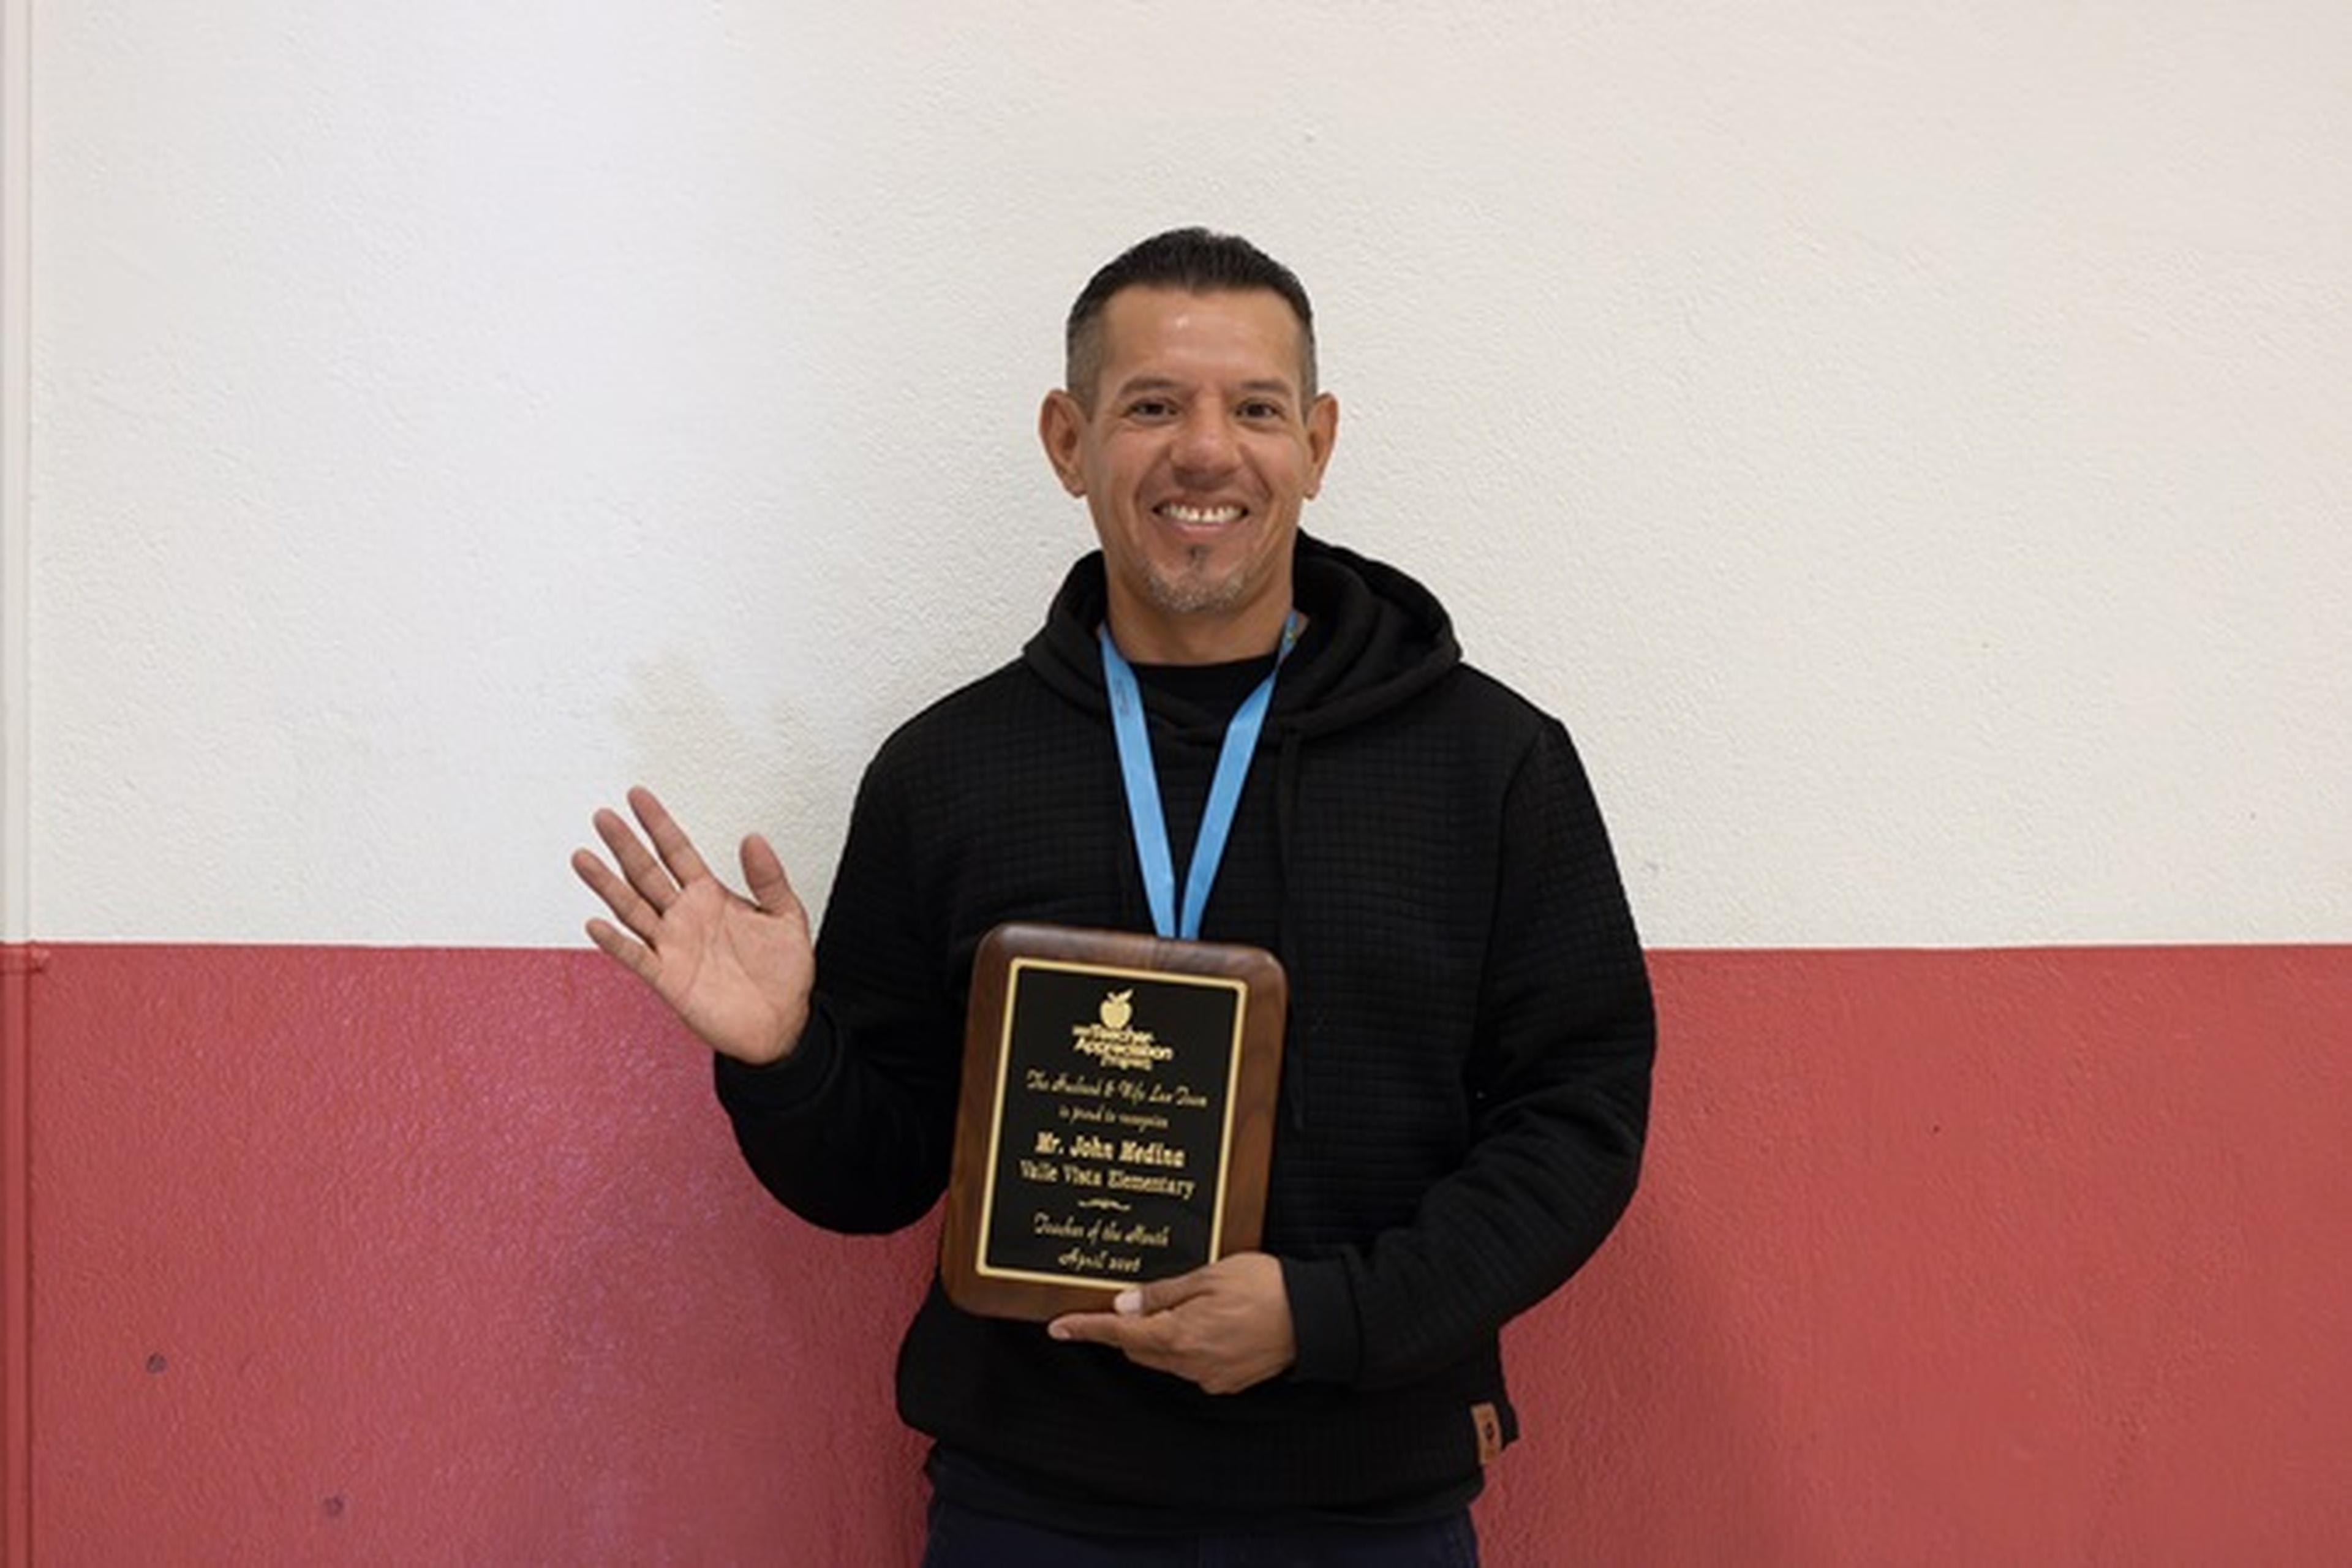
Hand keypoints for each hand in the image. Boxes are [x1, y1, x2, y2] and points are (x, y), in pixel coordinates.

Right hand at [572, 785, 813, 1065]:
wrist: (782, 1023)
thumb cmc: (783, 972)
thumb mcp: (786, 916)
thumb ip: (769, 877)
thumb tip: (754, 837)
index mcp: (710, 896)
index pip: (678, 852)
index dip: (658, 824)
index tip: (637, 796)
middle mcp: (684, 917)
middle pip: (647, 873)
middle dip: (625, 845)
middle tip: (603, 817)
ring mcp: (672, 946)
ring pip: (632, 908)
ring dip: (607, 885)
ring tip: (583, 858)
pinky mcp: (667, 978)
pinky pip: (636, 956)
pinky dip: (616, 942)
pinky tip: (596, 923)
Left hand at [1046, 1252, 1295, 1394]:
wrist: (1316, 1319)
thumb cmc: (1266, 1288)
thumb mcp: (1209, 1275)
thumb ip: (1164, 1292)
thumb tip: (1125, 1304)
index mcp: (1179, 1334)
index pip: (1119, 1334)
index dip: (1085, 1329)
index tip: (1058, 1327)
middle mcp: (1189, 1363)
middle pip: (1139, 1349)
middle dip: (1126, 1328)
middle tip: (1124, 1303)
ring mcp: (1209, 1376)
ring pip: (1164, 1358)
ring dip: (1158, 1336)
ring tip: (1177, 1305)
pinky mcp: (1227, 1382)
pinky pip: (1190, 1366)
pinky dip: (1185, 1347)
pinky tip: (1204, 1324)